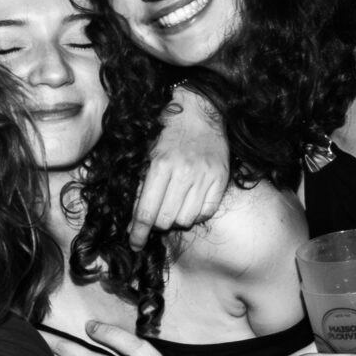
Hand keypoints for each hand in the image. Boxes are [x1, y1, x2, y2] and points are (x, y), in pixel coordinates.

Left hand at [133, 90, 228, 245]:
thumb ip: (140, 189)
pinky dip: (195, 214)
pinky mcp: (221, 179)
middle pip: (165, 220)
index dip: (138, 233)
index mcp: (160, 165)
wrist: (200, 111)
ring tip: (174, 204)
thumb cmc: (168, 133)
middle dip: (156, 223)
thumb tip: (134, 223)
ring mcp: (205, 176)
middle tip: (155, 215)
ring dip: (176, 218)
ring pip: (185, 219)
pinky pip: (205, 213)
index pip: (146, 211)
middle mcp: (184, 172)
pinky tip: (189, 202)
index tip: (135, 244)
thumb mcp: (147, 156)